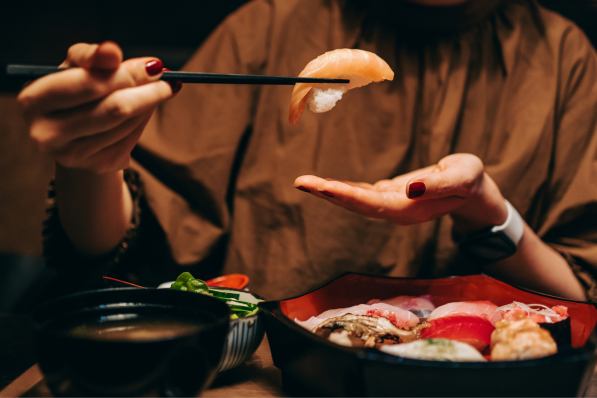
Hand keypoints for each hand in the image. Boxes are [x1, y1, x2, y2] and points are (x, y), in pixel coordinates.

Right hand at [18, 42, 179, 173]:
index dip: (126, 74)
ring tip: (160, 90)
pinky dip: (144, 120)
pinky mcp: (97, 165)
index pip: (89, 84)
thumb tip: (111, 51)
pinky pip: (132, 139)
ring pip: (126, 124)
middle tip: (168, 79)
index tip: (154, 65)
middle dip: (147, 90)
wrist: (70, 132)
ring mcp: (72, 155)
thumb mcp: (74, 68)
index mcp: (34, 100)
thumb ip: (91, 57)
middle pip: (114, 108)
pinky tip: (146, 108)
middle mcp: (47, 133)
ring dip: (149, 104)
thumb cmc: (73, 90)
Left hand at [294, 153, 507, 232]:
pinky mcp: (389, 195)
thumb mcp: (464, 177)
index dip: (347, 195)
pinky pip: (361, 193)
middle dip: (327, 193)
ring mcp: (391, 204)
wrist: (474, 192)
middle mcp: (395, 210)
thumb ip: (439, 184)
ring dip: (329, 192)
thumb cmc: (471, 181)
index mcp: (410, 208)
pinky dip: (342, 188)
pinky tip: (324, 185)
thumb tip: (409, 187)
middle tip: (300, 182)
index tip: (324, 186)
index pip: (372, 203)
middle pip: (356, 204)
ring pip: (355, 200)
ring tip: (304, 182)